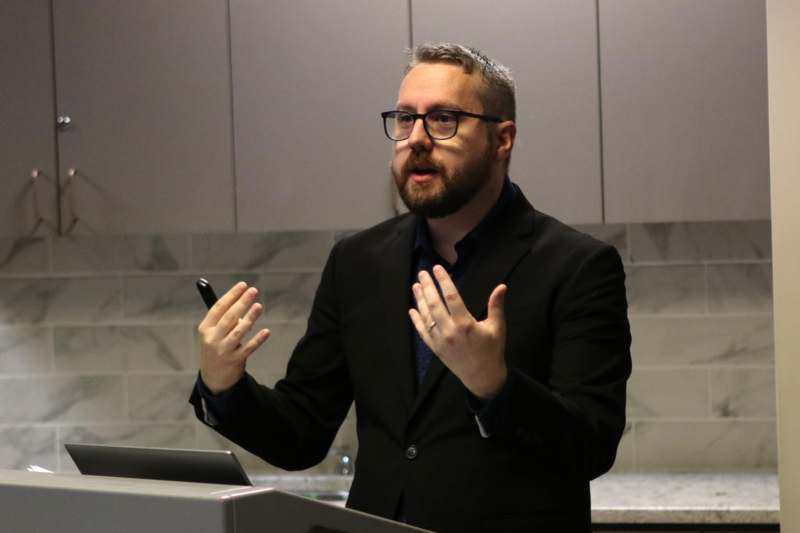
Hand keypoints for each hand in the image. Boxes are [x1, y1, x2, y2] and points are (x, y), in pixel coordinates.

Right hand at [197, 281, 270, 393]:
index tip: (243, 284)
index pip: (218, 308)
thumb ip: (225, 320)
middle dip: (242, 302)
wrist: (213, 378)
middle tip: (254, 290)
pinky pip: (249, 348)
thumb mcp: (213, 334)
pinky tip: (266, 331)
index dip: (231, 295)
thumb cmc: (216, 348)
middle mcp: (212, 339)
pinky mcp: (235, 361)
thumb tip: (243, 304)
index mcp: (205, 328)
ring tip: (259, 306)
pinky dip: (258, 340)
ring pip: (238, 331)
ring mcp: (223, 350)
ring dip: (250, 318)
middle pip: (229, 317)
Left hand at [409, 265, 507, 398]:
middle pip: (435, 304)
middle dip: (428, 287)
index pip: (451, 297)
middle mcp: (450, 331)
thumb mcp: (497, 327)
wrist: (483, 377)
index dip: (444, 281)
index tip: (437, 268)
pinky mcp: (435, 349)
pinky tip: (412, 309)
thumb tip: (502, 286)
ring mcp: (440, 341)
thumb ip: (496, 306)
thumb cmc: (492, 350)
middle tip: (422, 273)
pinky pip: (422, 332)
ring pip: (426, 317)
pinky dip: (416, 320)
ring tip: (416, 286)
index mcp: (465, 324)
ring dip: (420, 300)